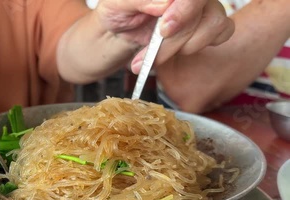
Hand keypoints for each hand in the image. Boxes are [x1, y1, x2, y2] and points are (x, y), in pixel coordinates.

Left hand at [95, 0, 233, 72]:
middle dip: (175, 39)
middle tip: (150, 54)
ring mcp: (201, 5)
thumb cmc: (117, 13)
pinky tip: (175, 52)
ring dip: (182, 47)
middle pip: (201, 9)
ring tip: (154, 56)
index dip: (183, 9)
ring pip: (213, 23)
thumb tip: (164, 3)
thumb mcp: (116, 4)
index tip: (165, 29)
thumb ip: (138, 0)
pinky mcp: (207, 23)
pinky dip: (196, 46)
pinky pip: (222, 31)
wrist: (117, 32)